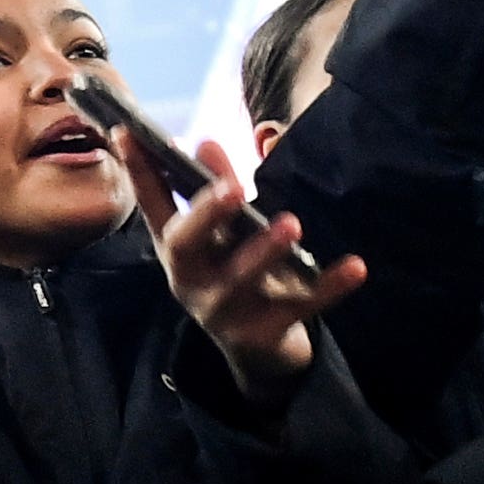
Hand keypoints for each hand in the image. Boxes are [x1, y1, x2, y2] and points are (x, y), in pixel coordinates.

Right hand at [131, 132, 362, 401]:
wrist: (256, 351)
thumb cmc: (234, 275)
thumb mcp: (221, 237)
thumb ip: (216, 190)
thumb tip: (205, 142)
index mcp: (176, 250)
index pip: (152, 204)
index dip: (139, 169)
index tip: (128, 132)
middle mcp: (189, 278)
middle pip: (187, 244)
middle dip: (206, 214)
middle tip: (231, 187)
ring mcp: (222, 309)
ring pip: (241, 278)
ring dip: (263, 250)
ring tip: (290, 224)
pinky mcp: (262, 332)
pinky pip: (299, 306)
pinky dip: (328, 287)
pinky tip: (356, 266)